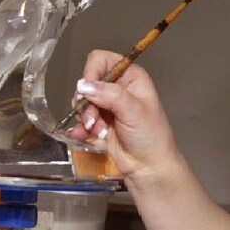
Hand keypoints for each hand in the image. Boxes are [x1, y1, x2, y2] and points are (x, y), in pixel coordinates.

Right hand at [67, 49, 179, 183]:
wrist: (149, 169)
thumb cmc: (151, 137)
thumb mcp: (134, 112)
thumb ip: (110, 96)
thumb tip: (84, 85)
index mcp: (130, 77)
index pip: (100, 61)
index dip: (91, 74)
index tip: (89, 93)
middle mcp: (116, 87)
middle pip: (87, 83)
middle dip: (87, 103)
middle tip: (94, 120)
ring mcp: (106, 106)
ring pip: (81, 102)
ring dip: (86, 119)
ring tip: (99, 132)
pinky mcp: (97, 123)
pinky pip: (78, 120)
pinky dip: (79, 129)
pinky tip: (84, 137)